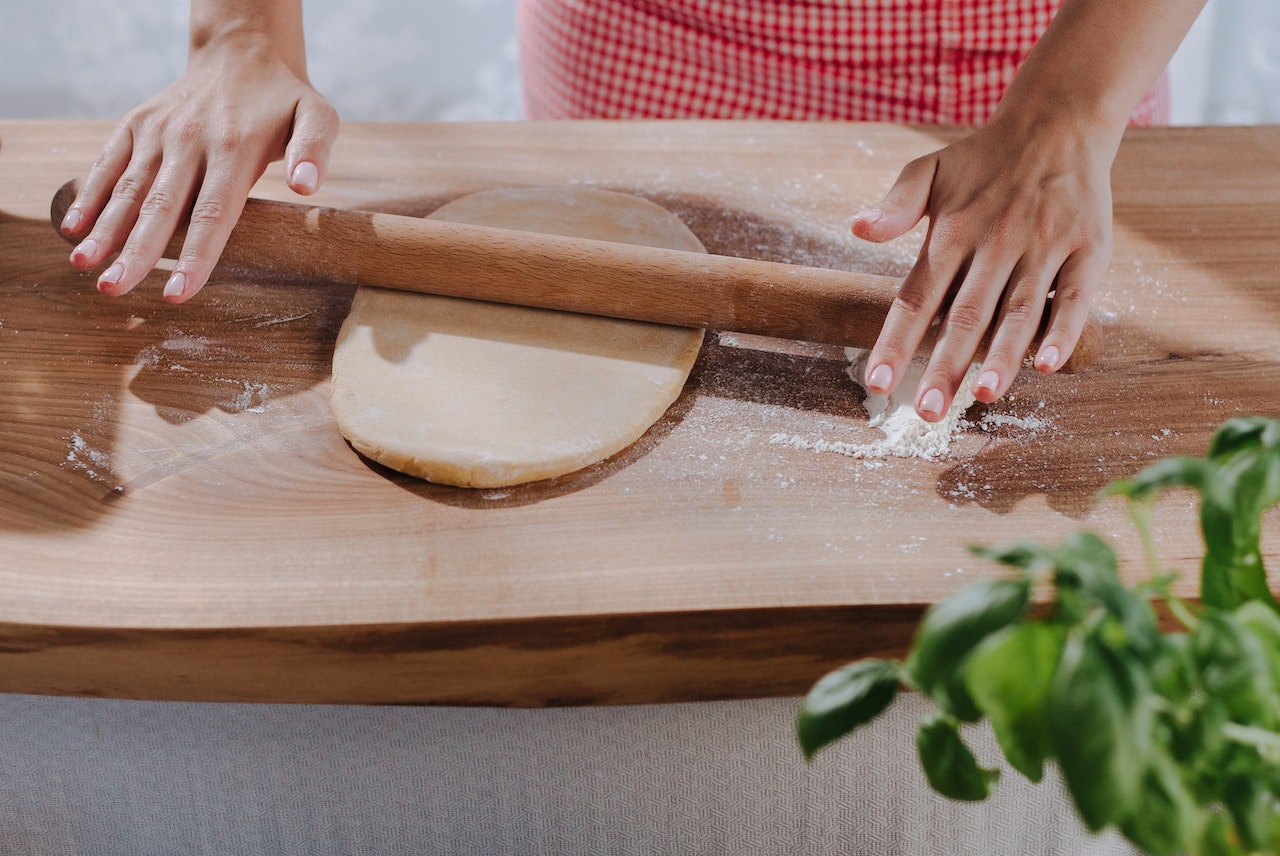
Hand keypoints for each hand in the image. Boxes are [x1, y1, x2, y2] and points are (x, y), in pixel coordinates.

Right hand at [59, 25, 338, 302]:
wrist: (241, 54)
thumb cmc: (284, 100)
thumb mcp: (317, 117)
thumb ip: (315, 149)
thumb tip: (306, 185)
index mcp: (235, 149)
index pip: (213, 215)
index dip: (194, 256)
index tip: (177, 293)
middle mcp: (190, 141)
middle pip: (161, 208)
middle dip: (135, 252)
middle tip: (112, 289)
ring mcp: (158, 132)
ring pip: (129, 188)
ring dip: (104, 228)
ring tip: (83, 264)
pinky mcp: (136, 124)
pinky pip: (108, 162)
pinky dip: (88, 193)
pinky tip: (73, 227)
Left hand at [853, 114, 1118, 420]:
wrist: (1059, 120)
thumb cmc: (983, 158)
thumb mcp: (929, 170)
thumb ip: (895, 205)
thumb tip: (856, 229)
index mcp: (951, 231)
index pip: (916, 297)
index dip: (897, 342)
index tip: (878, 384)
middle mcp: (996, 241)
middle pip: (965, 315)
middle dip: (945, 366)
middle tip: (928, 412)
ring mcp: (1044, 245)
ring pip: (1019, 312)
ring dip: (1002, 356)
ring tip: (982, 396)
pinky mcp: (1088, 247)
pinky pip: (1075, 296)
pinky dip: (1064, 331)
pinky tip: (1048, 365)